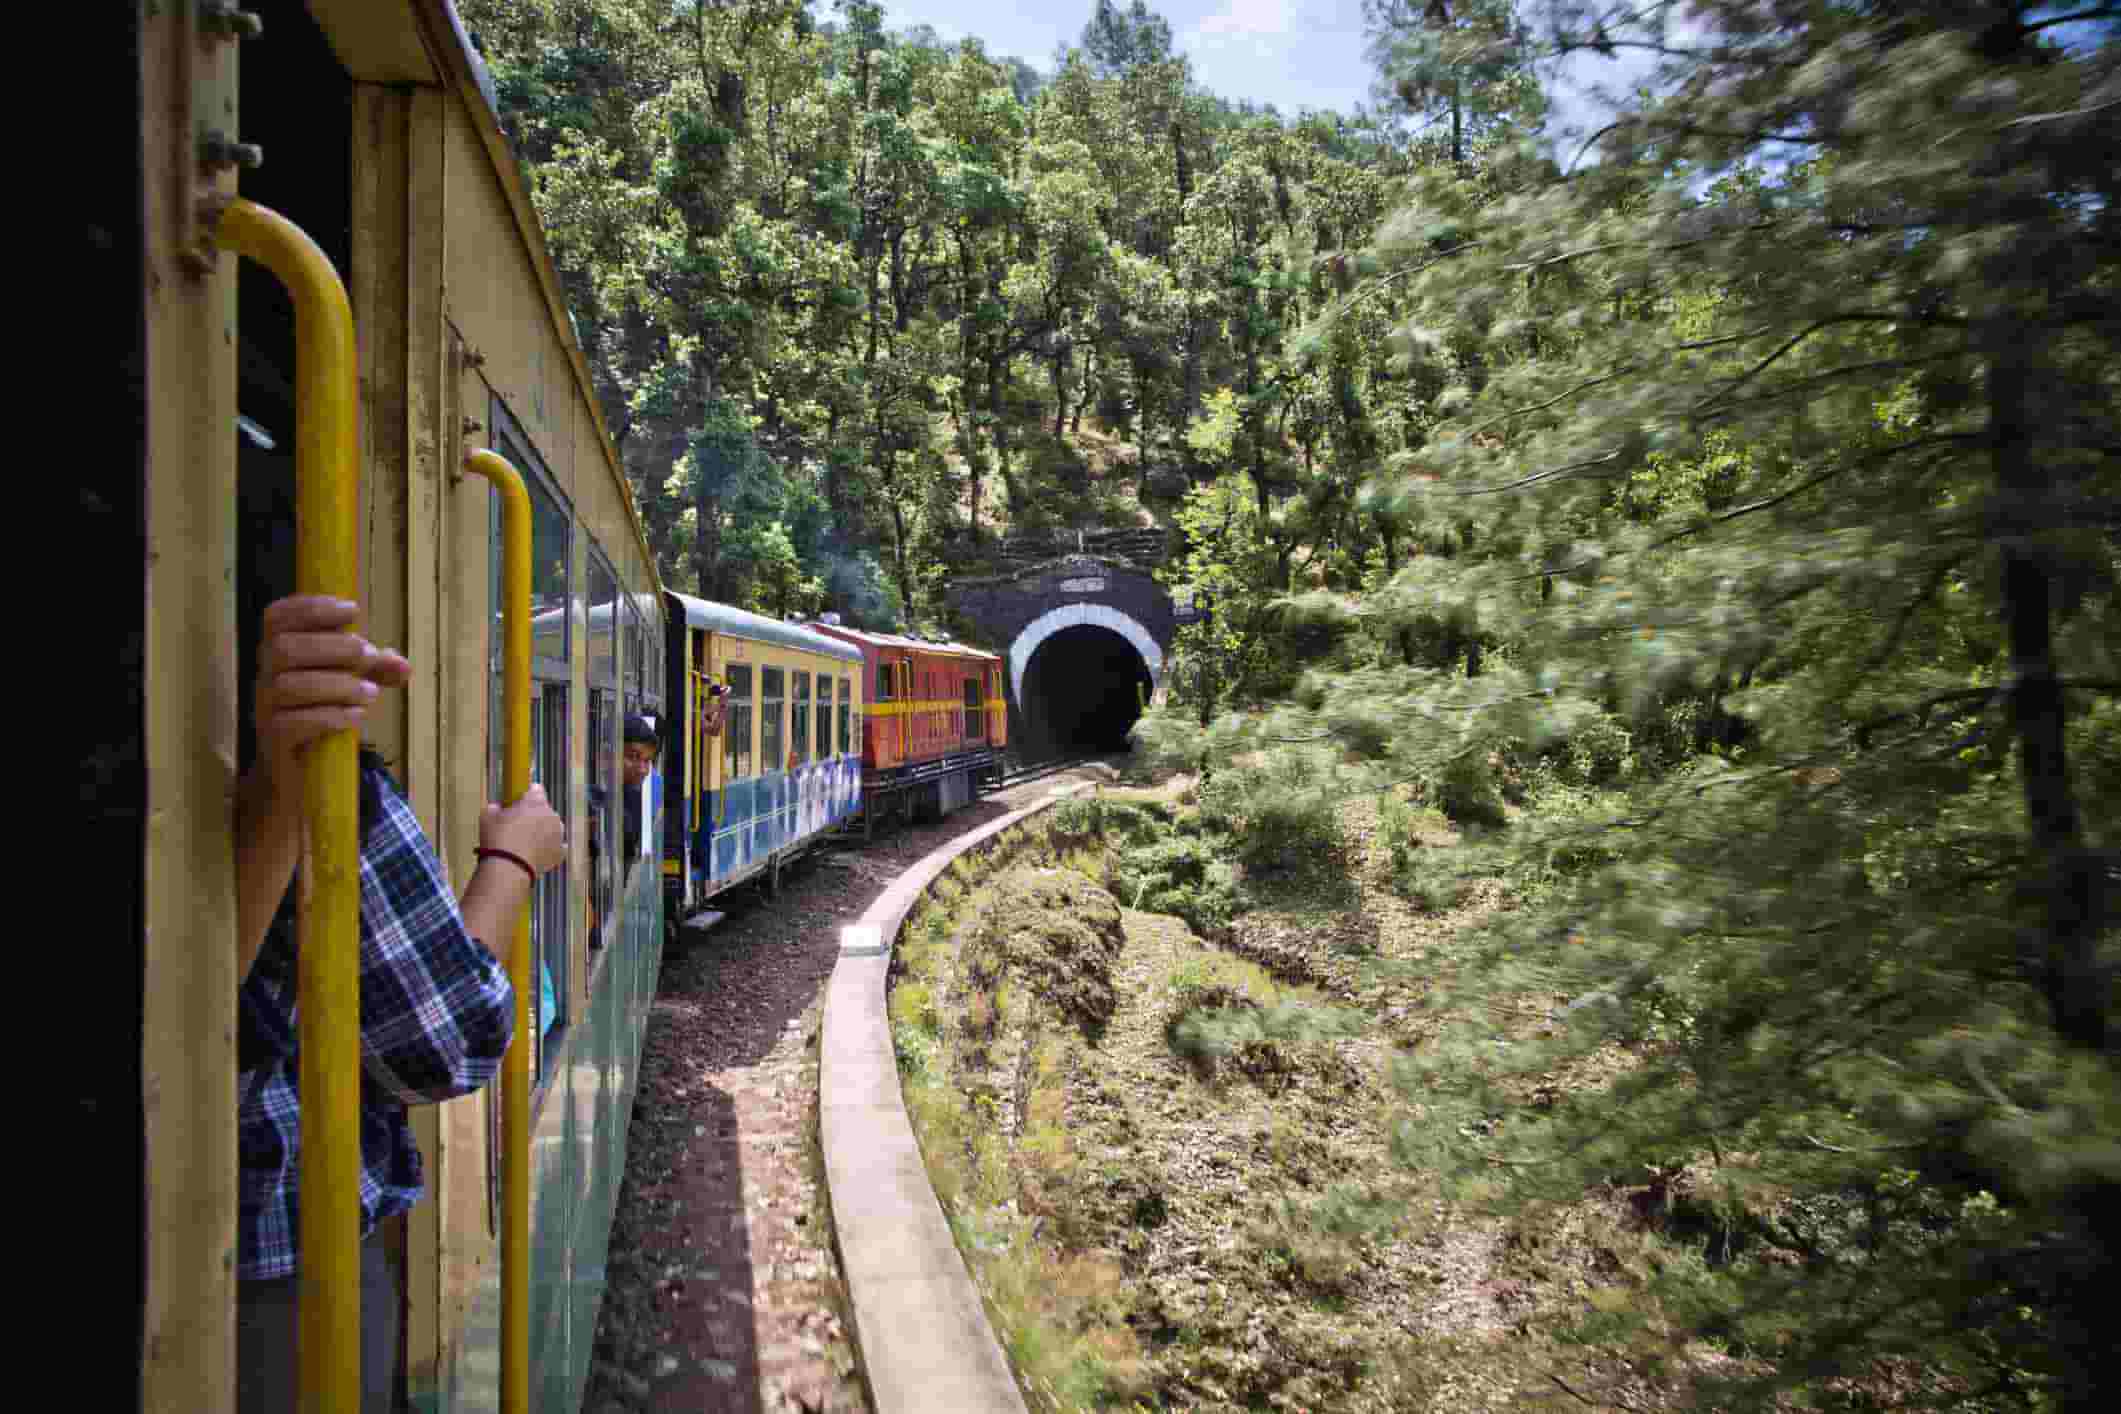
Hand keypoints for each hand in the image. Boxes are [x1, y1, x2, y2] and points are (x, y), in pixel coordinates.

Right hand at [254, 595, 410, 783]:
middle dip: (331, 646)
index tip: (353, 610)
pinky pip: (291, 723)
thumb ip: (375, 670)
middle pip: (283, 648)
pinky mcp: (273, 739)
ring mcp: (265, 707)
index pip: (277, 617)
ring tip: (371, 693)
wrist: (298, 768)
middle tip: (368, 655)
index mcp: (279, 651)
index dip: (312, 608)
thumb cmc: (321, 711)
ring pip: (288, 685)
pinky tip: (357, 715)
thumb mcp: (352, 683)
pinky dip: (330, 716)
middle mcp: (266, 675)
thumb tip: (403, 666)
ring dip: (337, 684)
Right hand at [480, 783, 566, 876]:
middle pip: (545, 809)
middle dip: (534, 814)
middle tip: (519, 824)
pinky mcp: (559, 852)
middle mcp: (550, 815)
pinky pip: (556, 846)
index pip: (536, 790)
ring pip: (552, 827)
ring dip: (543, 830)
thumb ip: (495, 807)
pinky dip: (548, 848)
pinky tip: (536, 852)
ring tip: (527, 840)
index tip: (522, 799)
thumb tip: (497, 807)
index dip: (528, 794)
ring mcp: (558, 834)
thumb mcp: (487, 817)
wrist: (508, 867)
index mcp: (535, 802)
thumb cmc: (497, 839)